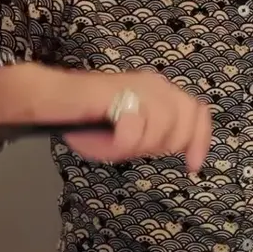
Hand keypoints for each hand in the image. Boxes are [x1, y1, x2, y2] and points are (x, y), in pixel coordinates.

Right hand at [0, 65, 212, 173]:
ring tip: (109, 144)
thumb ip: (156, 137)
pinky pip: (132, 130)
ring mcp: (139, 86)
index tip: (192, 166)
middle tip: (127, 149)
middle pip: (181, 127)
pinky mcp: (120, 91)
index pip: (197, 113)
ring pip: (158, 131)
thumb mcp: (132, 132)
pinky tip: (102, 139)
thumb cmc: (88, 118)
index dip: (200, 141)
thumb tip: (180, 151)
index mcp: (162, 92)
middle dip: (156, 147)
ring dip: (132, 147)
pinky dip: (117, 143)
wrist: (52, 99)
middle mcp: (155, 85)